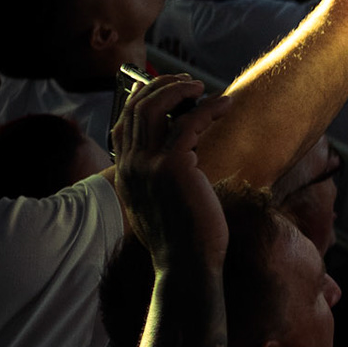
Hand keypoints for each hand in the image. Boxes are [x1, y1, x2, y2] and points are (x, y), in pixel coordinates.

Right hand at [110, 76, 233, 270]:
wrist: (187, 264)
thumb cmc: (183, 238)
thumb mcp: (161, 204)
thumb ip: (160, 178)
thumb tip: (182, 155)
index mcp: (125, 174)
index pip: (122, 124)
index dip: (139, 100)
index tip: (160, 87)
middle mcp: (131, 165)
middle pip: (136, 108)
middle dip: (160, 87)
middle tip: (187, 82)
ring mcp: (148, 165)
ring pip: (155, 107)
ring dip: (179, 90)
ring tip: (202, 87)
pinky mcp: (173, 166)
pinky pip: (189, 122)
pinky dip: (208, 108)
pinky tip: (226, 104)